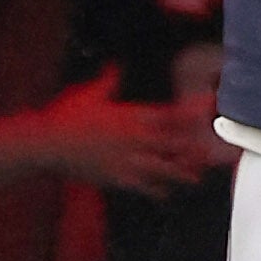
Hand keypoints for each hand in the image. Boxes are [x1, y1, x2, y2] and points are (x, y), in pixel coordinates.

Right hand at [42, 67, 222, 196]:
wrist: (48, 144)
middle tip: (212, 151)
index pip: (172, 114)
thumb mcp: (91, 94)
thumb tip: (115, 65)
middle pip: (176, 144)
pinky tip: (166, 194)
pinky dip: (158, 191)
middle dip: (195, 147)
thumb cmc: (67, 116)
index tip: (208, 109)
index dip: (193, 112)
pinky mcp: (119, 179)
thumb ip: (109, 80)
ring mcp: (130, 161)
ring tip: (197, 178)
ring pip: (166, 169)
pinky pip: (145, 188)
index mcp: (133, 116)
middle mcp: (137, 138)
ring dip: (183, 173)